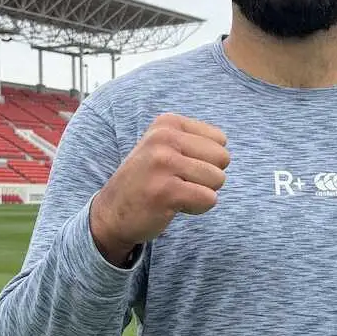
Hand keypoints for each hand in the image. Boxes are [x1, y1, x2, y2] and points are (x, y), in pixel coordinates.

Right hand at [90, 113, 229, 263]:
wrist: (111, 212)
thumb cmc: (148, 180)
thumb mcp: (165, 147)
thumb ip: (196, 141)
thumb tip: (225, 147)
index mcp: (167, 123)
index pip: (220, 140)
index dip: (206, 160)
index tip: (178, 168)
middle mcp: (163, 137)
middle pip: (222, 158)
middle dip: (207, 177)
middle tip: (178, 183)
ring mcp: (163, 163)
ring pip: (218, 179)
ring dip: (200, 193)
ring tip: (174, 193)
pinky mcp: (165, 191)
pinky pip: (209, 199)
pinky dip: (196, 208)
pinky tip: (172, 206)